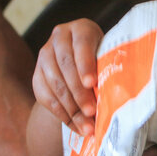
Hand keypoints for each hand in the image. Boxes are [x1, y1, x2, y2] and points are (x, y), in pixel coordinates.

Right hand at [32, 19, 102, 135]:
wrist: (80, 62)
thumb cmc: (104, 59)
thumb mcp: (109, 56)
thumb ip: (110, 68)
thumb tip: (119, 94)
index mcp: (82, 29)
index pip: (82, 45)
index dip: (85, 65)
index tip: (92, 84)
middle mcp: (59, 38)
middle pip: (66, 66)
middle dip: (79, 92)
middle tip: (91, 112)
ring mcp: (45, 55)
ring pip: (54, 83)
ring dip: (71, 108)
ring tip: (86, 126)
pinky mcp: (37, 74)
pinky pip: (44, 96)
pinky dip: (61, 113)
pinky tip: (74, 125)